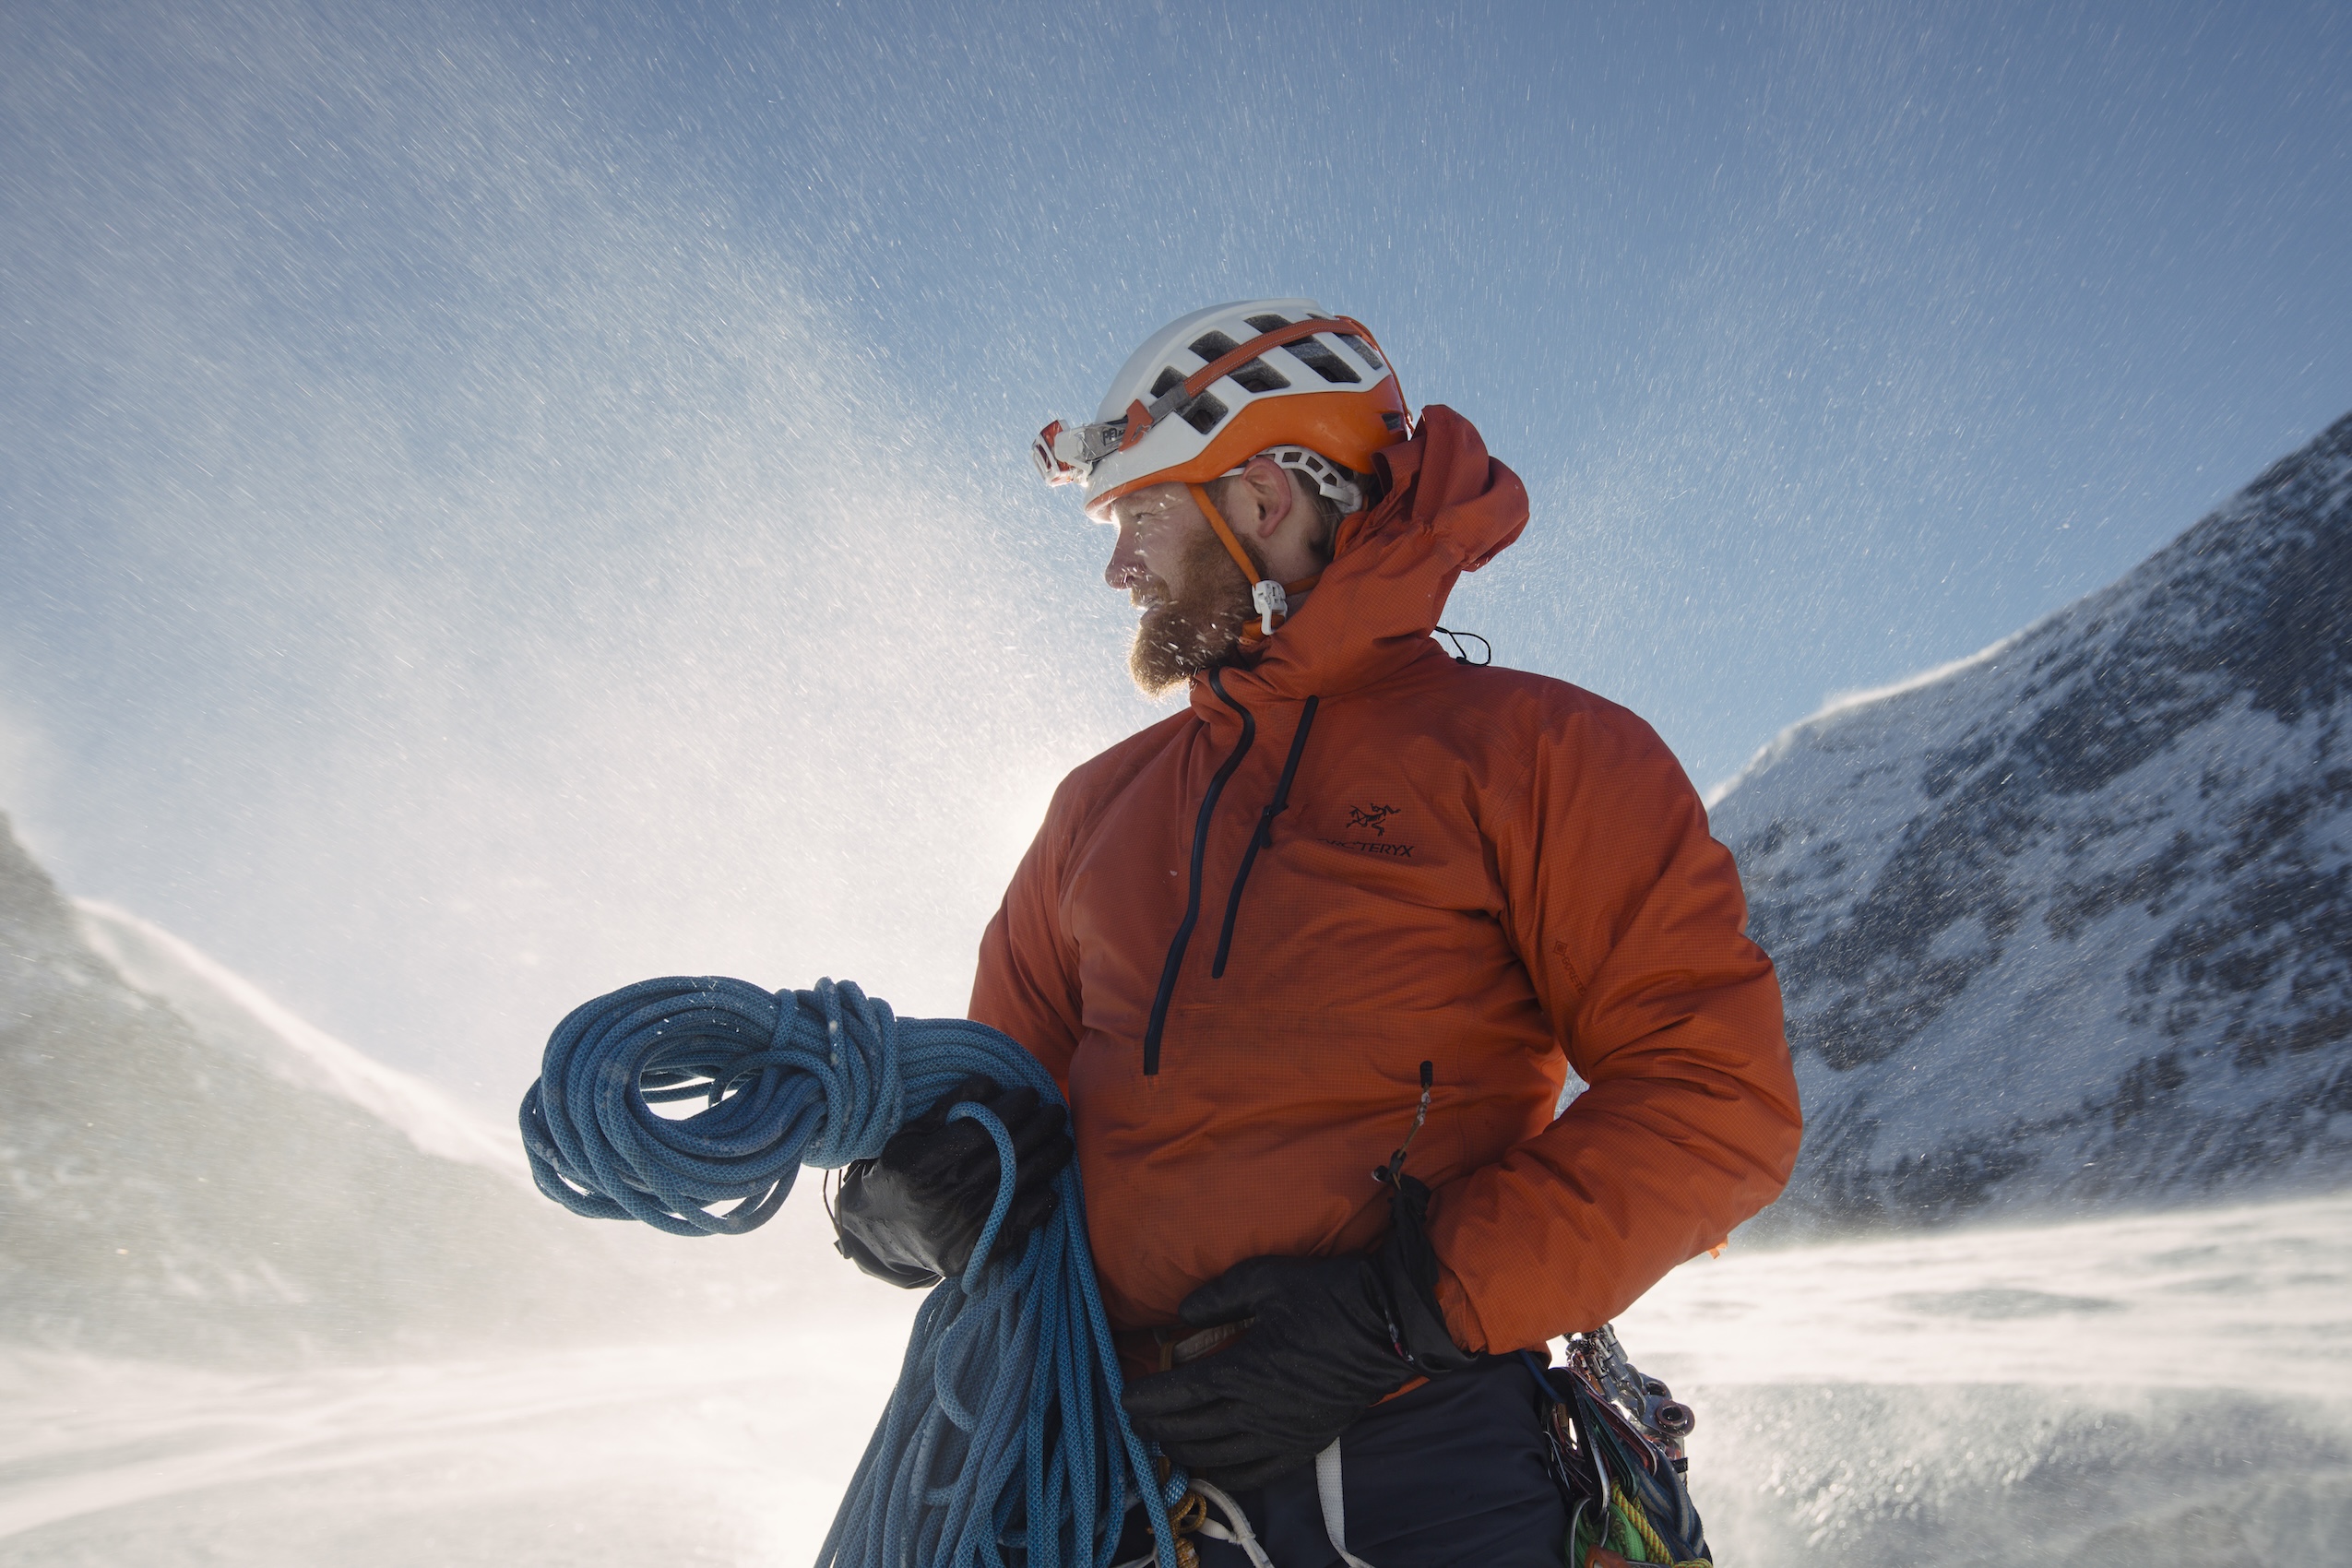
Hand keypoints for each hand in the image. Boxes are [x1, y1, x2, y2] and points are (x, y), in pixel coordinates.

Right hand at [834, 1074, 1071, 1285]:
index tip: (1030, 1094)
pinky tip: (1051, 1184)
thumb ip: (947, 1108)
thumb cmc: (900, 1174)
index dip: (1012, 1109)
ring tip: (1063, 1140)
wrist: (882, 1234)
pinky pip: (1020, 1223)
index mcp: (922, 1164)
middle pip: (1007, 1154)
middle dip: (1039, 1128)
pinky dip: (1040, 1202)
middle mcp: (944, 1196)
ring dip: (1049, 1159)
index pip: (981, 1129)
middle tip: (1055, 1111)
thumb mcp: (910, 1136)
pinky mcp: (976, 1252)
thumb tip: (990, 1083)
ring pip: (1020, 1184)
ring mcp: (962, 1227)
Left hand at [1120, 1254, 1409, 1488]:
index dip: (1147, 1399)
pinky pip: (1255, 1474)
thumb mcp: (1268, 1278)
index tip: (1123, 1398)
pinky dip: (1225, 1474)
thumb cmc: (1328, 1297)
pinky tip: (1212, 1466)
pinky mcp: (1303, 1445)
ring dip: (1184, 1451)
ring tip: (1165, 1441)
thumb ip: (1218, 1297)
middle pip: (1190, 1430)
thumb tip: (1181, 1315)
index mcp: (1244, 1370)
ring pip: (1217, 1456)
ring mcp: (1281, 1434)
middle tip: (1135, 1421)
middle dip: (1155, 1428)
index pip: (1180, 1393)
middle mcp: (1256, 1411)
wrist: (1389, 1327)